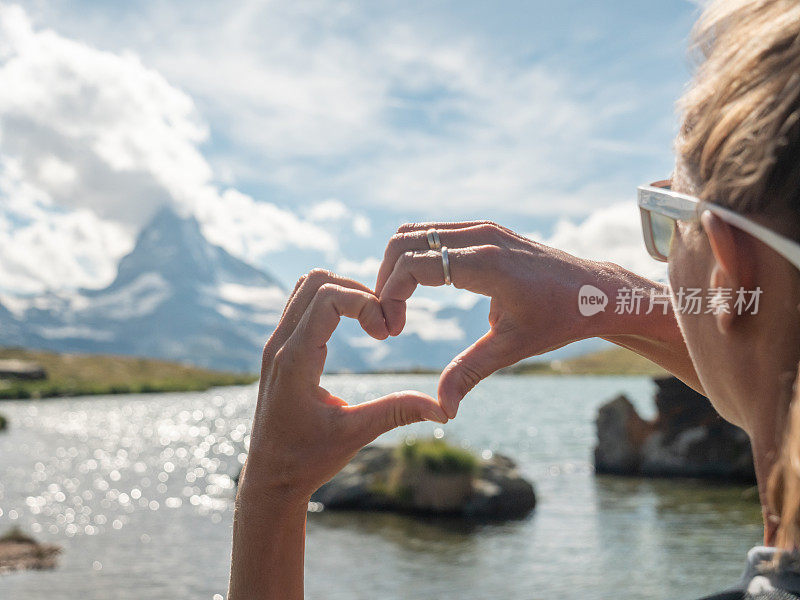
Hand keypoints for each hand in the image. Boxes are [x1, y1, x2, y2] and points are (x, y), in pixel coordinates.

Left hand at [242, 269, 447, 502]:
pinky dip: (332, 303)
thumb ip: (397, 412)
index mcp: (294, 361)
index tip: (386, 334)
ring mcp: (275, 344)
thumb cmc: (307, 461)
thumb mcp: (356, 435)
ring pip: (305, 287)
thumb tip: (444, 409)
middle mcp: (279, 345)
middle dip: (357, 291)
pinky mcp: (280, 349)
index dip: (364, 303)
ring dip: (343, 292)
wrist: (270, 479)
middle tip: (382, 323)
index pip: (327, 298)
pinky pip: (302, 304)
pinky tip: (355, 327)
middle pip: (315, 280)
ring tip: (371, 321)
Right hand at [376, 221, 618, 417]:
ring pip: (415, 232)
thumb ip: (470, 372)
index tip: (394, 329)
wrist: (596, 292)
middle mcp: (480, 236)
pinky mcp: (483, 230)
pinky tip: (419, 290)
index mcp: (486, 263)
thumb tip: (442, 409)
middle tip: (389, 319)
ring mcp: (482, 228)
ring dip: (396, 266)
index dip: (391, 295)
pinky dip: (415, 257)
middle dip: (385, 280)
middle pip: (404, 241)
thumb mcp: (513, 348)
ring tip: (398, 305)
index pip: (414, 263)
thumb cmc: (559, 319)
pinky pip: (433, 233)